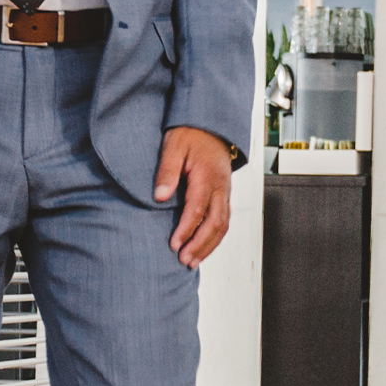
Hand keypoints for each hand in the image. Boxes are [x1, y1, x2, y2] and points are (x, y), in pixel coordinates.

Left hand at [155, 126, 232, 267]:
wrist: (211, 124)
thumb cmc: (190, 133)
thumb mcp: (173, 146)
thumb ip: (167, 172)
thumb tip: (160, 197)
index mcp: (208, 176)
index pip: (198, 209)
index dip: (186, 230)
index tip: (174, 245)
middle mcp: (221, 187)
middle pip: (216, 223)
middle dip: (200, 245)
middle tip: (184, 260)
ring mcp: (225, 191)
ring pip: (223, 225)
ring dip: (209, 246)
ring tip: (193, 261)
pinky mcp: (225, 194)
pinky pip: (224, 220)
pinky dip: (215, 237)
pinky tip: (204, 247)